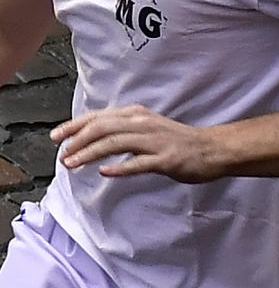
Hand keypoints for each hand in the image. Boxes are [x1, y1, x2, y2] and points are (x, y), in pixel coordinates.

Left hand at [51, 104, 222, 182]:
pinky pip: (139, 163)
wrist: (211, 148)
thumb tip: (93, 138)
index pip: (100, 116)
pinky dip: (120, 167)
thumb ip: (123, 130)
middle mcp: (144, 123)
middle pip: (104, 127)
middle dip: (78, 139)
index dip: (75, 125)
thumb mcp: (147, 128)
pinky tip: (104, 172)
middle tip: (60, 153)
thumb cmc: (177, 141)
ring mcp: (155, 141)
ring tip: (72, 163)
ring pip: (116, 142)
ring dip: (90, 153)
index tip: (56, 136)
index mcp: (137, 115)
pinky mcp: (165, 159)